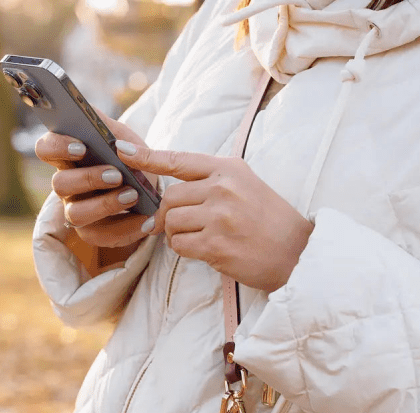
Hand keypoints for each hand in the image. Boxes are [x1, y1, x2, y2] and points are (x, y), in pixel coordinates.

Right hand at [34, 112, 156, 251]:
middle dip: (88, 179)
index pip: (45, 149)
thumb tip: (90, 115)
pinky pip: (102, 237)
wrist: (151, 186)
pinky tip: (146, 220)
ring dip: (105, 205)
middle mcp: (67, 186)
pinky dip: (127, 228)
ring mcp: (77, 211)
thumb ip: (105, 125)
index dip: (57, 147)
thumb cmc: (130, 157)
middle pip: (59, 184)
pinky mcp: (93, 233)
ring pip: (76, 214)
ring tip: (132, 195)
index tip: (82, 147)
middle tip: (117, 174)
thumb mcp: (122, 135)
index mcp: (67, 156)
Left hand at [115, 141, 312, 292]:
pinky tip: (205, 250)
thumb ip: (210, 183)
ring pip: (171, 222)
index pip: (179, 160)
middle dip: (168, 215)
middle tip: (184, 226)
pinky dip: (185, 250)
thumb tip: (168, 195)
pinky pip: (179, 245)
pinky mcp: (216, 245)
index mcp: (229, 169)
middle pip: (169, 197)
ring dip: (176, 234)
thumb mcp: (245, 186)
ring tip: (200, 238)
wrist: (296, 254)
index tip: (122, 151)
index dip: (147, 157)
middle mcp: (223, 188)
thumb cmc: (269, 222)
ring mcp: (219, 217)